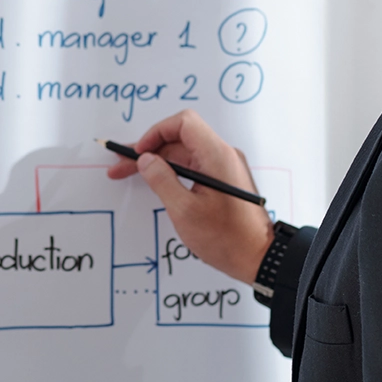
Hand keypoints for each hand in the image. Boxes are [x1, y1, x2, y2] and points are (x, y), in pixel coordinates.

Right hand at [105, 109, 273, 283]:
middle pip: (180, 138)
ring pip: (184, 153)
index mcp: (216, 156)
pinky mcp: (223, 180)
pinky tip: (155, 182)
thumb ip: (161, 180)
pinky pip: (194, 166)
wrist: (260, 258)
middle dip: (149, 149)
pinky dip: (172, 171)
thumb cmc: (226, 238)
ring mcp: (224, 168)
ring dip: (158, 161)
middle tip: (121, 165)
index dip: (155, 133)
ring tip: (130, 173)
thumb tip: (146, 160)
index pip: (183, 123)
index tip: (138, 152)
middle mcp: (223, 156)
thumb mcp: (184, 210)